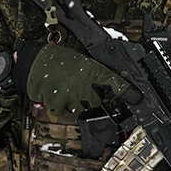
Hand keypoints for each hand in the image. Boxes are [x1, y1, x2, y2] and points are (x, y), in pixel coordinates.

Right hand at [15, 42, 130, 115]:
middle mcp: (84, 84)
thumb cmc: (58, 59)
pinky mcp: (58, 103)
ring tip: (66, 89)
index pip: (114, 81)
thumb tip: (103, 83)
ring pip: (80, 108)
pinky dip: (59, 106)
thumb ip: (93, 73)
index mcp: (92, 70)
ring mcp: (71, 95)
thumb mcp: (82, 61)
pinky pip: (63, 111)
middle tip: (80, 89)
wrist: (35, 61)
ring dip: (74, 103)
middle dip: (91, 99)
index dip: (127, 91)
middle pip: (96, 102)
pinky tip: (56, 94)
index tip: (136, 98)